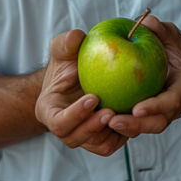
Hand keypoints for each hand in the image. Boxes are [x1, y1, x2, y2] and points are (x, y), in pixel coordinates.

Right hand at [35, 29, 127, 156]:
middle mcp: (64, 128)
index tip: (93, 97)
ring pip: (97, 144)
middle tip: (111, 111)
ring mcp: (82, 135)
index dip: (75, 114)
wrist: (78, 76)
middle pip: (76, 138)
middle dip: (93, 127)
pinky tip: (132, 116)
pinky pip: (111, 143)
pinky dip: (122, 134)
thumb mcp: (63, 50)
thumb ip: (66, 43)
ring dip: (110, 132)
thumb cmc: (68, 62)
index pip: (58, 122)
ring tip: (124, 114)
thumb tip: (75, 37)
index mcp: (49, 110)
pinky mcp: (100, 137)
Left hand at [108, 16, 180, 138]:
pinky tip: (102, 117)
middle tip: (113, 121)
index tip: (137, 108)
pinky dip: (123, 122)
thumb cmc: (174, 46)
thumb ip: (159, 28)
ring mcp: (163, 111)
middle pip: (158, 122)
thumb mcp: (170, 33)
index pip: (172, 100)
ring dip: (127, 128)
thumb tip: (144, 22)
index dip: (156, 106)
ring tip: (105, 122)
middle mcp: (175, 103)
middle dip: (136, 125)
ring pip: (147, 127)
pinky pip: (137, 121)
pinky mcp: (150, 113)